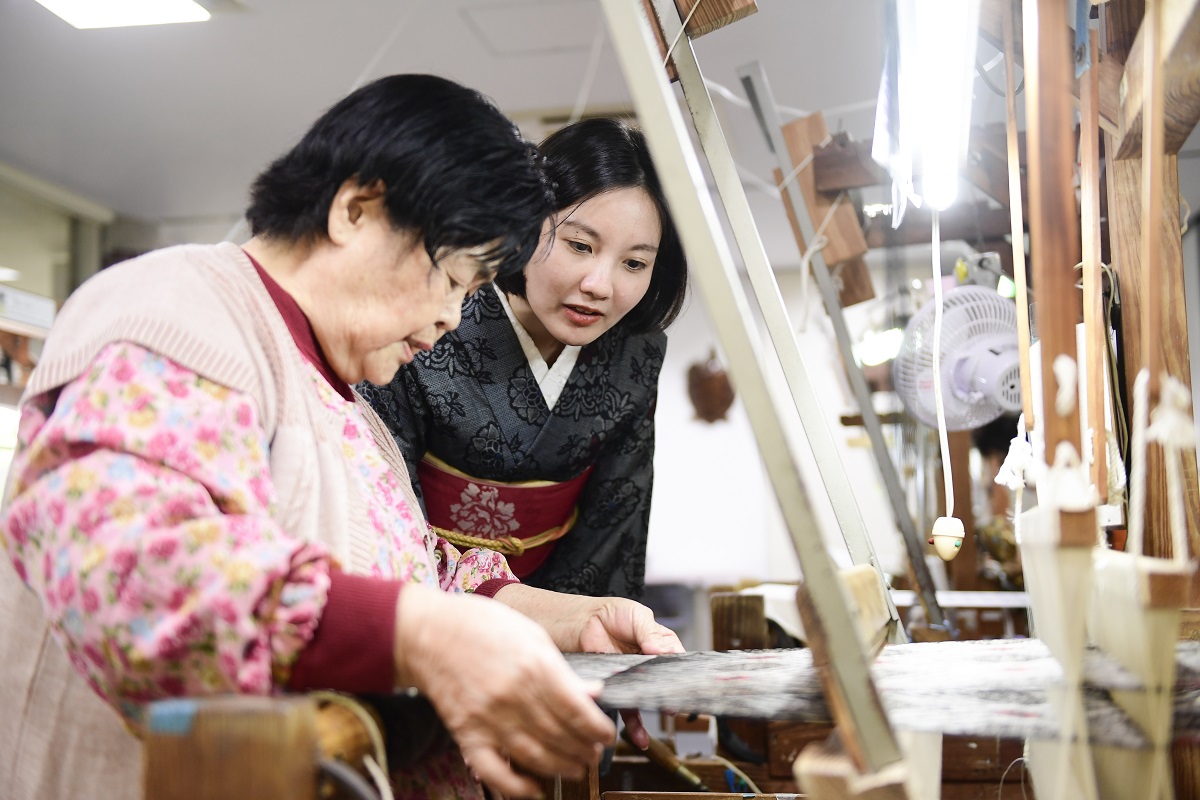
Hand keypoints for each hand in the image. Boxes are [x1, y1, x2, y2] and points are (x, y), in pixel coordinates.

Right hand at [393, 584, 616, 797]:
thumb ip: (562, 667)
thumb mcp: (531, 634)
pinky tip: (535, 790)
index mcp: (534, 666)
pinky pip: (495, 771)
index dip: (598, 729)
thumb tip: (592, 692)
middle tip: (594, 753)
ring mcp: (489, 718)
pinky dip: (517, 787)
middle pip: (560, 735)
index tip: (607, 735)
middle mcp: (514, 696)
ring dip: (562, 767)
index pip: (577, 710)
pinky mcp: (467, 734)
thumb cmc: (480, 626)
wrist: (428, 634)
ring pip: (536, 756)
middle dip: (584, 749)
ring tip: (576, 767)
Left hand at [491, 586, 685, 751]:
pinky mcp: (612, 691)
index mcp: (656, 645)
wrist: (575, 623)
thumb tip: (664, 651)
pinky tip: (638, 736)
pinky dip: (633, 725)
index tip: (685, 685)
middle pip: (662, 684)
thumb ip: (651, 633)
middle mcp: (646, 665)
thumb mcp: (634, 616)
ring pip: (644, 700)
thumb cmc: (607, 614)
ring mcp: (629, 679)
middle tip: (673, 707)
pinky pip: (625, 711)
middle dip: (668, 697)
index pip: (675, 661)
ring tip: (656, 723)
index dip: (682, 674)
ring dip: (650, 713)